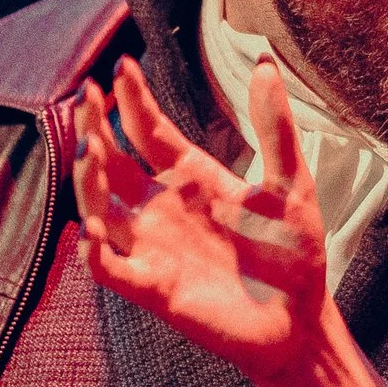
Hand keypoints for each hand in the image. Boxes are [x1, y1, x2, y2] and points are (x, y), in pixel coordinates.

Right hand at [72, 54, 333, 386]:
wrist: (301, 321)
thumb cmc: (294, 255)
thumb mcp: (292, 183)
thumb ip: (275, 127)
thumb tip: (263, 64)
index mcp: (193, 178)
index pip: (147, 130)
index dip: (132, 99)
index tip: (122, 65)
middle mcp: (164, 209)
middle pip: (112, 161)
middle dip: (93, 128)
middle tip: (86, 93)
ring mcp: (154, 247)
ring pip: (100, 207)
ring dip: (88, 180)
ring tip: (89, 148)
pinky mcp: (154, 288)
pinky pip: (109, 267)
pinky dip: (95, 249)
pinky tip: (95, 225)